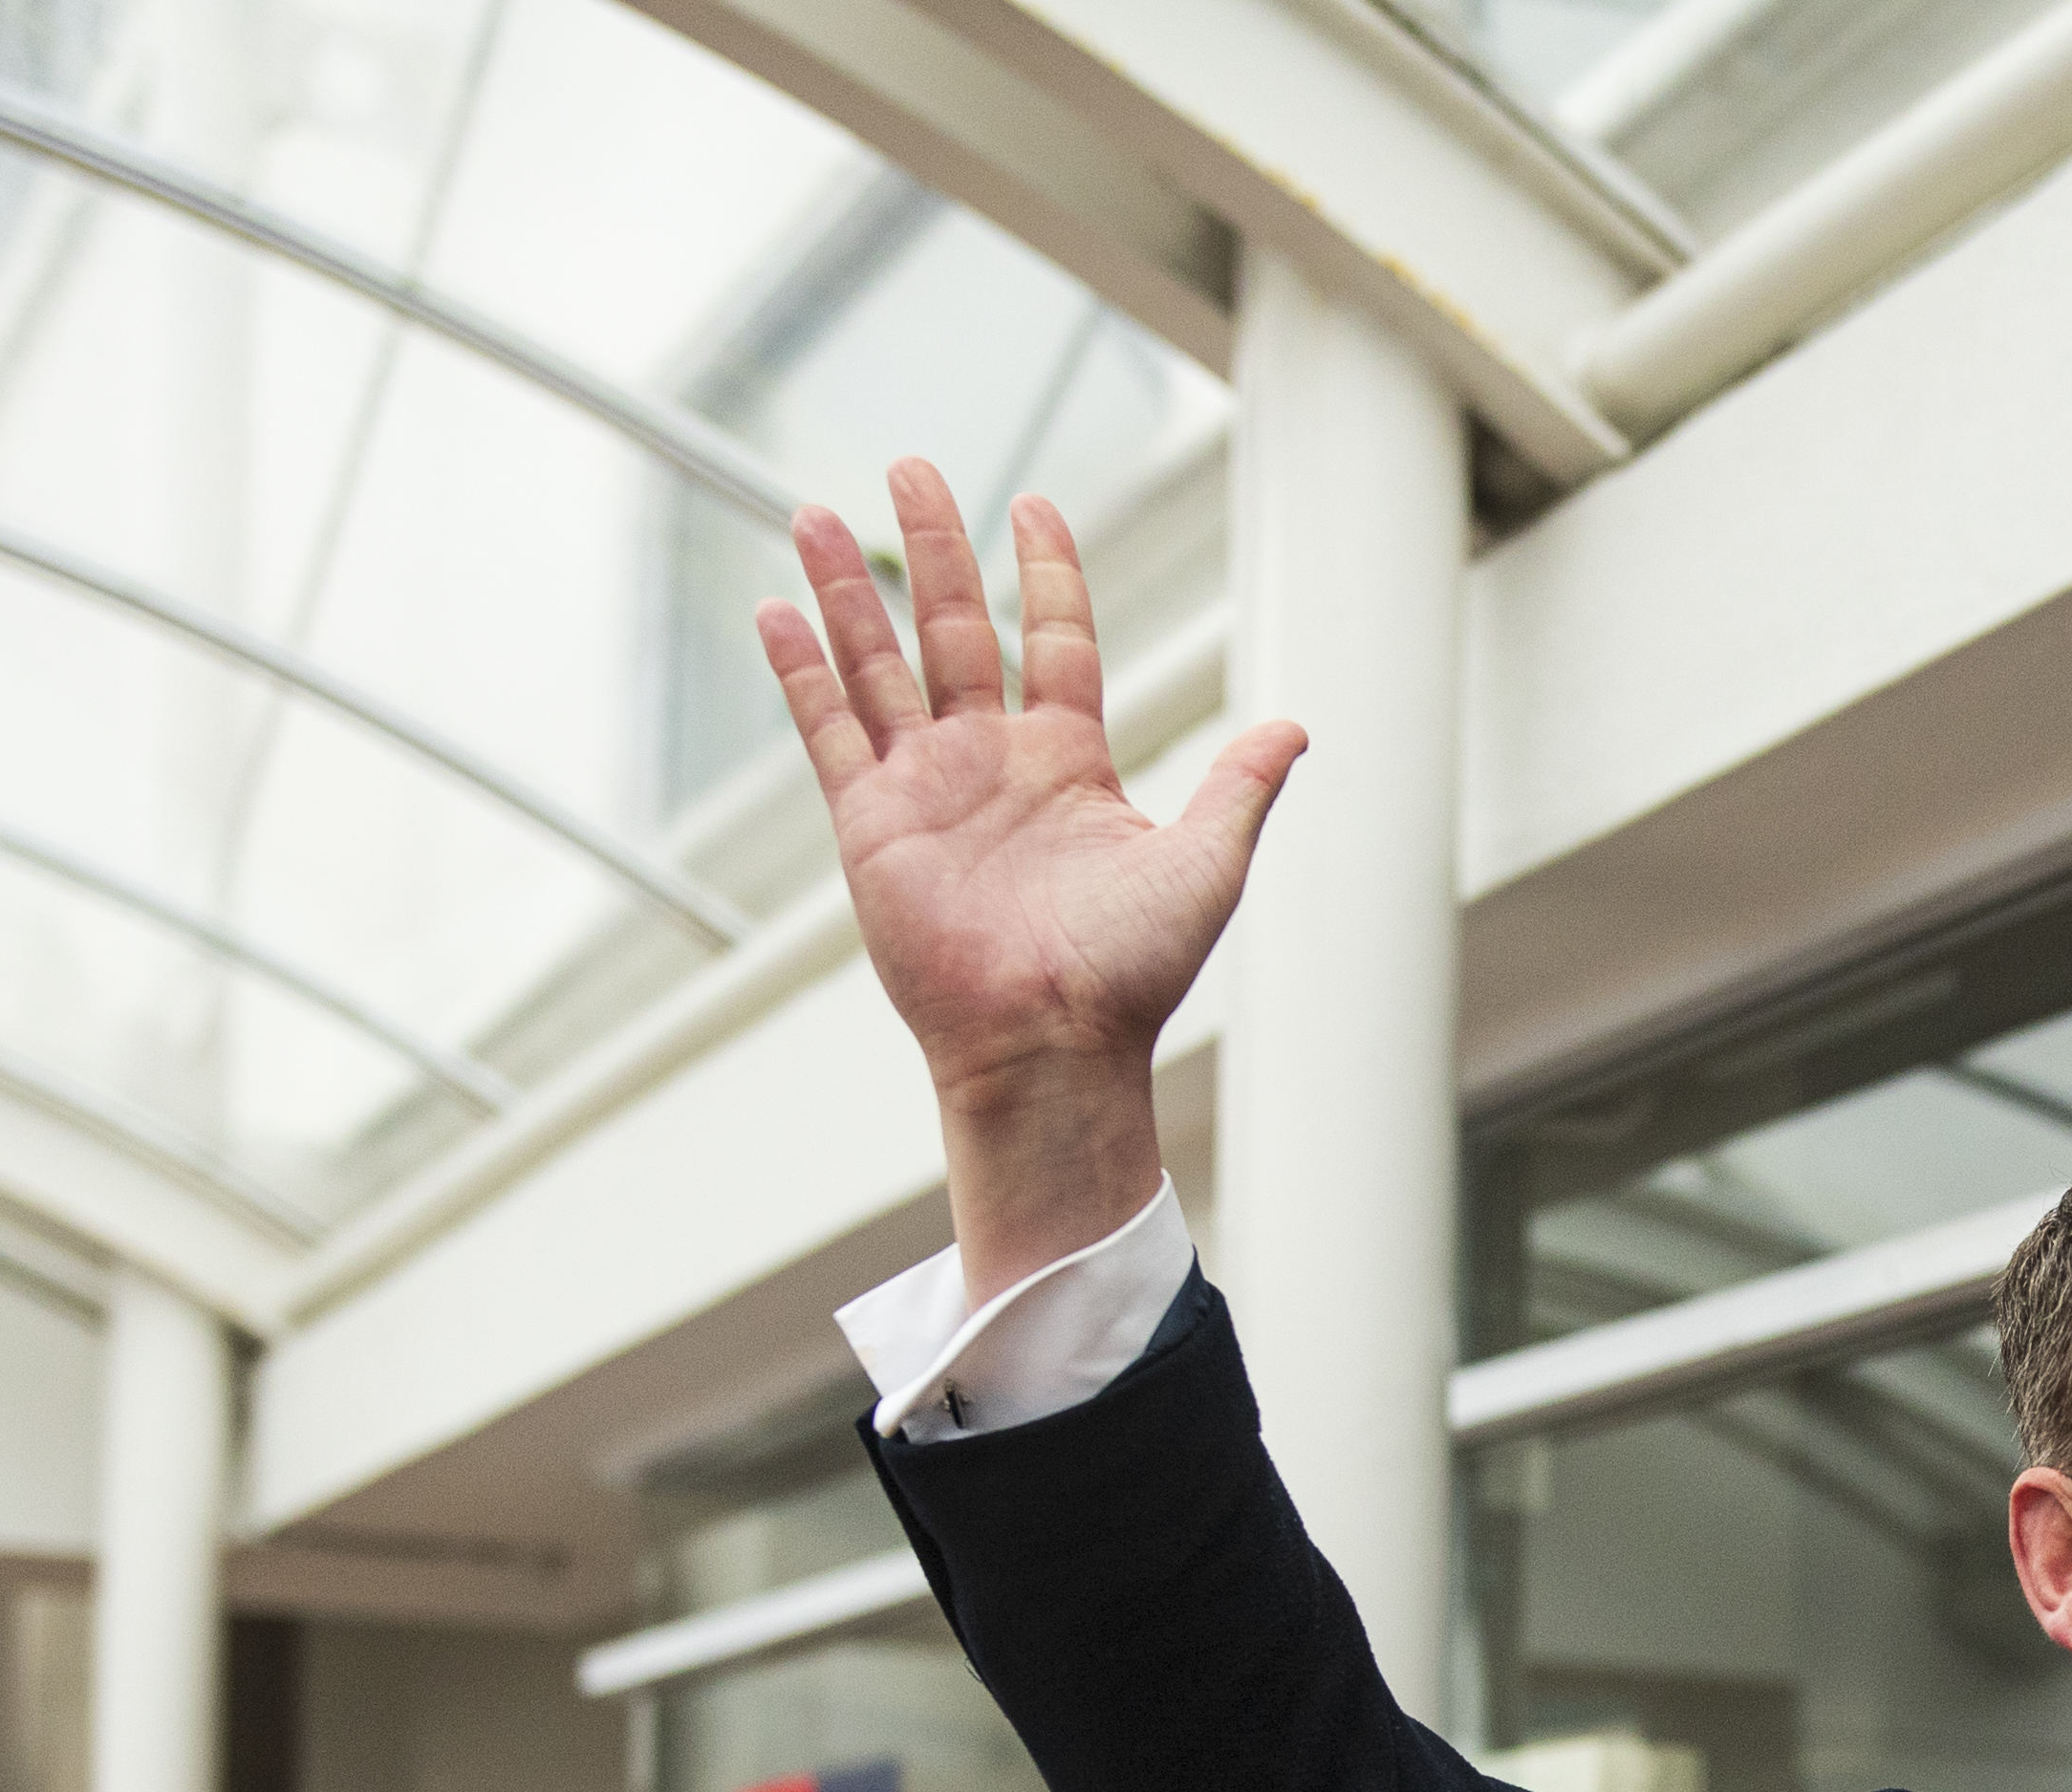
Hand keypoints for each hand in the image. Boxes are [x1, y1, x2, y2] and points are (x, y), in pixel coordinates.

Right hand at [756, 464, 1304, 1273]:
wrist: (1053, 1046)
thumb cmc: (1131, 973)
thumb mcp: (1205, 865)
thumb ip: (1238, 788)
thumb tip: (1296, 729)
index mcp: (1069, 761)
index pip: (1054, 640)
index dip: (1046, 573)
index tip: (1033, 505)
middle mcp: (992, 762)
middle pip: (954, 627)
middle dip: (934, 547)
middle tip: (911, 465)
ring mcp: (926, 788)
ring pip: (879, 663)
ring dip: (848, 590)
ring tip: (816, 513)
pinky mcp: (871, 826)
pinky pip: (830, 732)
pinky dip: (802, 672)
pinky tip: (776, 610)